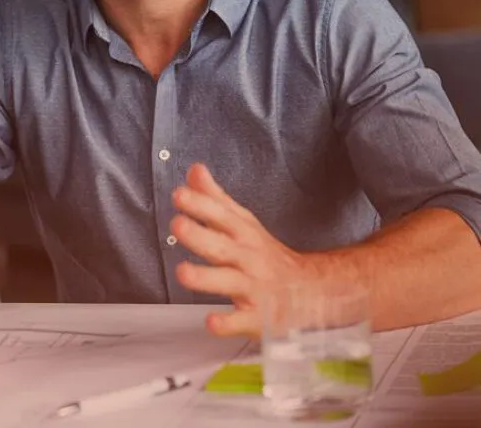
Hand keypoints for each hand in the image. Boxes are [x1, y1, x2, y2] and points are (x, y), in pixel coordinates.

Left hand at [171, 163, 307, 337]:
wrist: (314, 292)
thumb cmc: (266, 255)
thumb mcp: (244, 223)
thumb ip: (215, 198)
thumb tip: (194, 170)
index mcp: (243, 234)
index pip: (221, 215)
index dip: (200, 204)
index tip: (179, 194)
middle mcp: (248, 258)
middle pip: (222, 246)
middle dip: (199, 235)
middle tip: (177, 224)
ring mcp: (254, 288)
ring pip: (228, 282)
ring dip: (205, 278)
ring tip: (182, 272)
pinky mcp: (258, 319)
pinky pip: (242, 321)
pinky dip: (227, 323)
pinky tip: (211, 322)